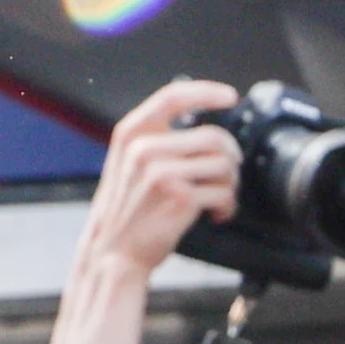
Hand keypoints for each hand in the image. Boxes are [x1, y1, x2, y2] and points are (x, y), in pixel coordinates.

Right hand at [78, 78, 242, 281]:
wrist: (113, 251)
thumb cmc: (127, 211)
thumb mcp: (129, 164)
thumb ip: (156, 141)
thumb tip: (203, 130)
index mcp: (132, 134)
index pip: (173, 97)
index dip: (206, 92)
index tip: (229, 96)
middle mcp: (145, 148)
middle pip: (214, 137)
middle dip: (230, 158)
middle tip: (227, 175)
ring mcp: (162, 172)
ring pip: (224, 165)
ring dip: (230, 185)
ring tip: (218, 198)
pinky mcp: (180, 197)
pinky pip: (224, 192)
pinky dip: (227, 205)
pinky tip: (216, 213)